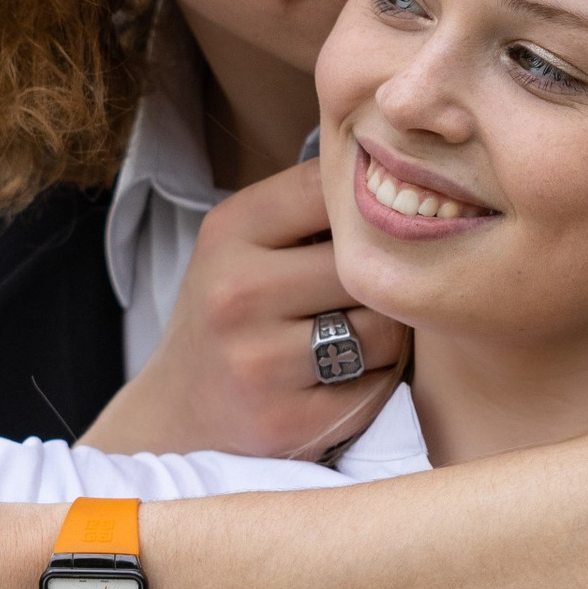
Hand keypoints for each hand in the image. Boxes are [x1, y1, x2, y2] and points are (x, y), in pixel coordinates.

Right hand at [85, 157, 408, 458]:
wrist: (179, 414)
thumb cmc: (230, 316)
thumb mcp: (241, 246)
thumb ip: (307, 209)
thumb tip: (407, 167)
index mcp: (229, 231)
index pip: (332, 188)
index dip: (364, 208)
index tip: (367, 228)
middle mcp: (237, 293)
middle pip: (366, 265)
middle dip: (377, 281)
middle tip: (362, 295)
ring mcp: (261, 362)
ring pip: (384, 328)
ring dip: (387, 334)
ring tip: (354, 336)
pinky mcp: (291, 421)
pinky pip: (378, 385)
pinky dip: (376, 382)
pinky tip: (343, 379)